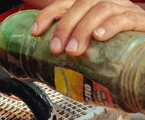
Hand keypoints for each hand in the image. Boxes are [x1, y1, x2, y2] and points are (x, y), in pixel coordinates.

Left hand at [30, 0, 144, 55]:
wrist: (143, 54)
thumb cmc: (115, 48)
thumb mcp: (90, 45)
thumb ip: (72, 47)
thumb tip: (46, 65)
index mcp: (90, 6)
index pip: (65, 3)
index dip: (48, 14)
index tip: (35, 32)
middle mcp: (106, 2)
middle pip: (81, 5)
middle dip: (64, 27)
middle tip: (56, 49)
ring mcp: (123, 9)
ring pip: (101, 9)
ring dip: (83, 30)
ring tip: (73, 50)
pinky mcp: (138, 20)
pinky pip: (124, 19)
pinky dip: (110, 26)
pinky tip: (99, 37)